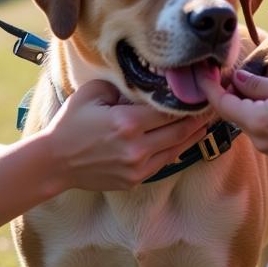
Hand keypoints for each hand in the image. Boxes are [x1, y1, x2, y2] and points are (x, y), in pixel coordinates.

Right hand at [43, 80, 209, 189]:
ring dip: (193, 137)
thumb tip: (143, 88)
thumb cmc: (71, 124)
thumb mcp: (92, 93)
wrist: (56, 161)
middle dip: (198, 120)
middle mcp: (137, 147)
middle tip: (212, 108)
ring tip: (206, 124)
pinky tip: (184, 141)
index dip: (188, 103)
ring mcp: (137, 167)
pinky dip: (176, 150)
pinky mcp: (135, 179)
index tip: (200, 94)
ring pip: (176, 149)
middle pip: (180, 132)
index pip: (169, 111)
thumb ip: (120, 87)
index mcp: (127, 123)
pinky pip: (163, 162)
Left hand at [201, 70, 267, 160]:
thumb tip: (235, 78)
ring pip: (247, 122)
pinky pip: (261, 130)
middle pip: (233, 113)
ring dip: (244, 103)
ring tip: (247, 82)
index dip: (209, 86)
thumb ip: (257, 85)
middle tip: (225, 70)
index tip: (202, 70)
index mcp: (257, 122)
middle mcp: (260, 140)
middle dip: (227, 92)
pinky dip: (257, 114)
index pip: (222, 104)